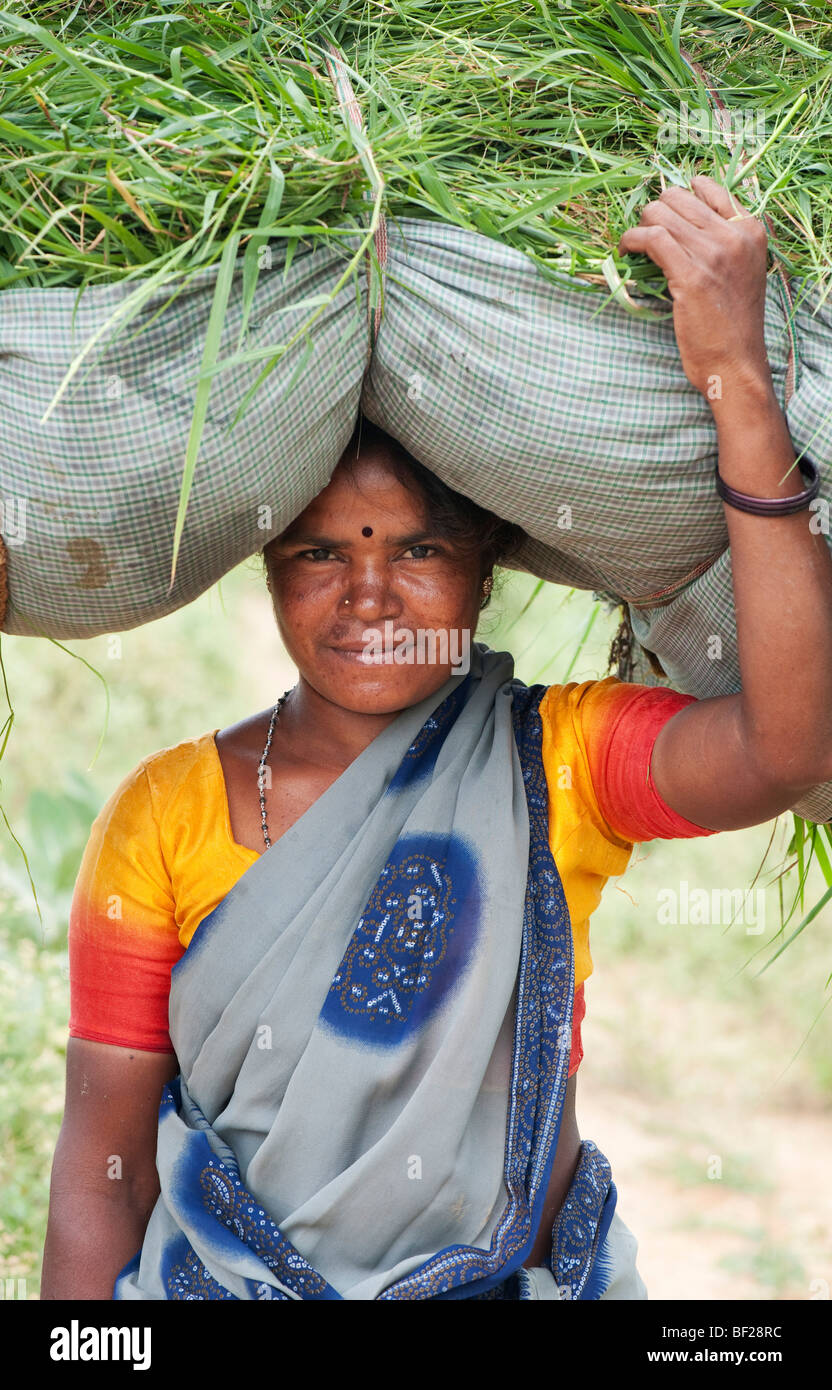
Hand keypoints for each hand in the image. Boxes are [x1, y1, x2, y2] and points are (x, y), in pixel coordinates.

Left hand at [617, 175, 772, 404]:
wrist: (736, 363)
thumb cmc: (733, 325)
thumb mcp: (742, 271)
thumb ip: (724, 243)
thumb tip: (682, 223)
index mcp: (751, 229)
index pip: (707, 187)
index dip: (678, 199)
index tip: (665, 219)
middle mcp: (735, 234)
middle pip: (677, 197)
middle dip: (654, 214)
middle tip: (647, 238)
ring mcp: (714, 252)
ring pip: (660, 213)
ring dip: (639, 227)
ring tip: (634, 248)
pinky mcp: (691, 274)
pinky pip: (651, 238)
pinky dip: (631, 241)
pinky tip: (626, 253)